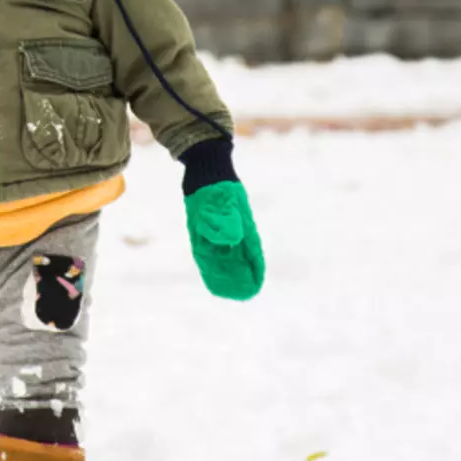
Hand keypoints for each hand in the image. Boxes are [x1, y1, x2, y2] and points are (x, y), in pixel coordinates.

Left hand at [180, 139, 264, 300]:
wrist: (205, 166)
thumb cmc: (215, 183)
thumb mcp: (219, 200)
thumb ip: (224, 217)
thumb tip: (232, 238)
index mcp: (242, 223)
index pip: (252, 252)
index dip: (254, 270)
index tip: (255, 286)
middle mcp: (234, 227)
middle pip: (239, 257)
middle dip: (240, 275)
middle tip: (242, 294)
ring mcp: (221, 225)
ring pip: (225, 253)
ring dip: (226, 270)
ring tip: (226, 288)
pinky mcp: (207, 224)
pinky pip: (210, 246)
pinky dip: (211, 260)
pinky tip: (209, 270)